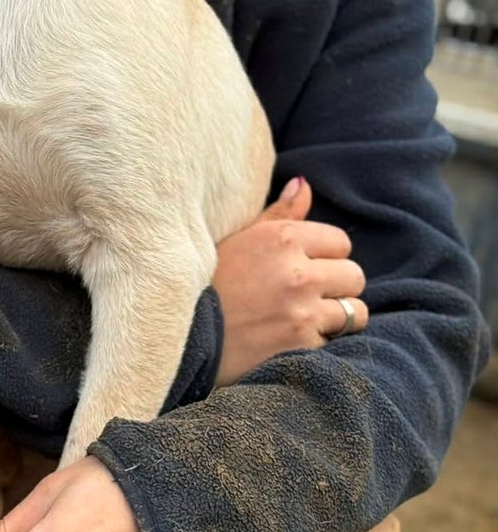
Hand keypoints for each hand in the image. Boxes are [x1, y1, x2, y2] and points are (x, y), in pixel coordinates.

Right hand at [214, 176, 368, 385]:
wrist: (176, 336)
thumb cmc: (205, 284)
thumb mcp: (237, 239)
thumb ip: (278, 214)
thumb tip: (304, 185)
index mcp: (281, 238)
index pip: (340, 242)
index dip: (324, 257)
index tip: (302, 269)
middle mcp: (296, 272)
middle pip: (354, 276)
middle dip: (336, 287)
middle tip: (306, 297)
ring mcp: (301, 311)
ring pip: (355, 312)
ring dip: (335, 318)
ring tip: (304, 320)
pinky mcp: (300, 346)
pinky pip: (334, 343)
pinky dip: (317, 344)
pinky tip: (289, 342)